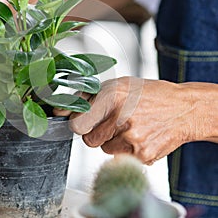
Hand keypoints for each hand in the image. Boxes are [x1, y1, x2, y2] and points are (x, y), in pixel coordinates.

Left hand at [66, 77, 204, 164]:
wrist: (183, 108)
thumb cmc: (149, 94)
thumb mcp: (117, 85)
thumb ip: (86, 98)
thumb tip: (59, 111)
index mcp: (111, 96)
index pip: (76, 124)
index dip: (78, 123)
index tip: (84, 121)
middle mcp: (120, 118)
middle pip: (88, 140)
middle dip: (95, 132)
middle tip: (111, 121)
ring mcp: (132, 139)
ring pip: (104, 149)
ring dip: (112, 140)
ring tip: (129, 126)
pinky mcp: (142, 155)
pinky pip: (120, 157)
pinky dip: (126, 149)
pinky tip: (139, 135)